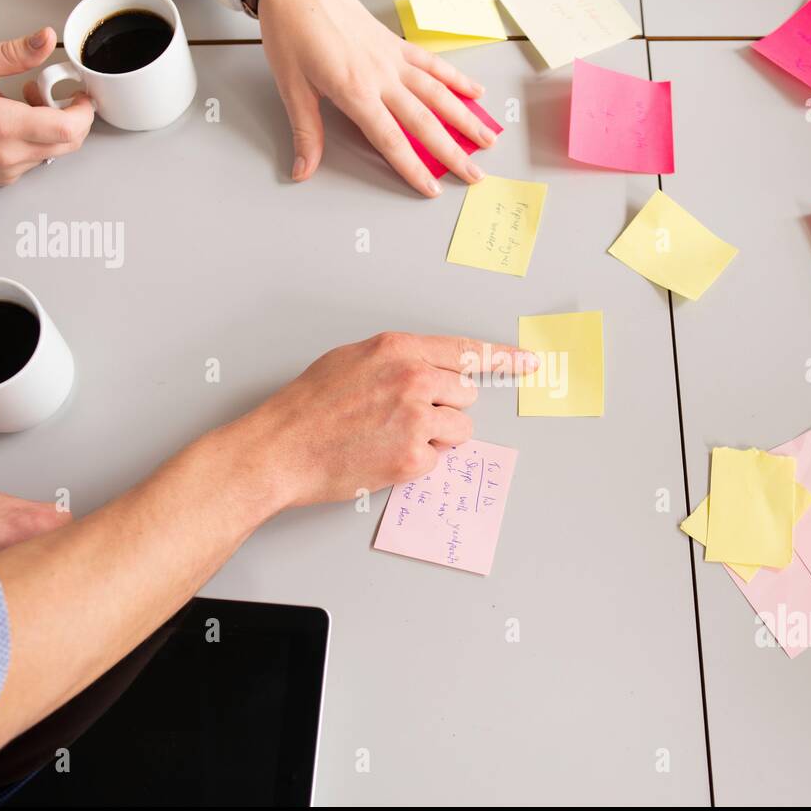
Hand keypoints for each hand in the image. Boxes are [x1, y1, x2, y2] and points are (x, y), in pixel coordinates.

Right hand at [0, 27, 93, 185]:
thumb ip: (14, 53)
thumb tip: (45, 40)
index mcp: (2, 126)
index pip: (69, 129)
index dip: (84, 110)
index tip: (81, 94)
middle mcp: (7, 155)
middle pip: (69, 144)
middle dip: (73, 117)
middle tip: (55, 92)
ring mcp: (5, 170)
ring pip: (53, 152)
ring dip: (52, 127)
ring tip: (25, 101)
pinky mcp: (1, 178)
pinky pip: (35, 159)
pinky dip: (35, 139)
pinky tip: (14, 120)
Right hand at [232, 332, 536, 508]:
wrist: (282, 448)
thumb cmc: (309, 405)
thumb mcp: (353, 359)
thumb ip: (398, 358)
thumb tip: (429, 367)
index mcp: (400, 349)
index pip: (466, 350)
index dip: (503, 358)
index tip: (528, 362)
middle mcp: (414, 379)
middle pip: (466, 393)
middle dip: (445, 405)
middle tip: (407, 415)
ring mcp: (416, 419)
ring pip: (459, 428)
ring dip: (435, 435)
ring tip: (392, 436)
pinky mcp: (413, 458)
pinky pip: (438, 458)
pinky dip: (417, 460)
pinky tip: (384, 454)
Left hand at [257, 0, 496, 196]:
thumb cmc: (291, 31)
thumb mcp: (291, 86)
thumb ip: (306, 132)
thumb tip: (303, 169)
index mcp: (354, 91)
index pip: (391, 140)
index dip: (413, 168)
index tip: (432, 189)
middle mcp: (381, 76)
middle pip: (425, 122)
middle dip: (452, 152)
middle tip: (474, 175)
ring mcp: (393, 59)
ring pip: (438, 94)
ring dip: (465, 118)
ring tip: (487, 139)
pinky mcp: (396, 44)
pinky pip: (433, 64)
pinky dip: (456, 79)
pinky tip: (475, 91)